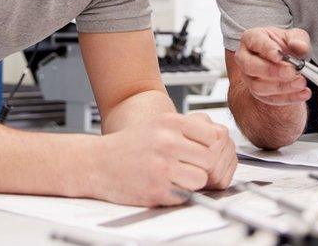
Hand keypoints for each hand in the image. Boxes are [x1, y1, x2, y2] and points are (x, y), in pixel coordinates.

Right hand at [94, 112, 235, 205]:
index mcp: (169, 122)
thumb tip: (220, 138)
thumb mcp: (158, 125)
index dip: (211, 146)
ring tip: (178, 177)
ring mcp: (162, 166)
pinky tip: (165, 184)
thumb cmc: (129, 145)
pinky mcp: (157, 189)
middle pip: (210, 158)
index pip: (213, 134)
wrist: (97, 163)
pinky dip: (179, 193)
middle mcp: (167, 141)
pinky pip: (185, 194)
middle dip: (203, 166)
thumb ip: (187, 129)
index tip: (202, 151)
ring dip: (193, 181)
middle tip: (190, 167)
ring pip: (201, 178)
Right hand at [236, 27, 311, 105]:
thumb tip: (298, 46)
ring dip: (281, 87)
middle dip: (271, 71)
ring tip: (300, 82)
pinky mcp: (257, 93)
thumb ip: (299, 40)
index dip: (267, 49)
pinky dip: (288, 98)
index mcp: (251, 38)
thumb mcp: (296, 36)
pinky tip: (303, 93)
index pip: (255, 42)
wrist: (288, 62)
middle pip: (250, 66)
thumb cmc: (287, 45)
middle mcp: (245, 58)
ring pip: (258, 86)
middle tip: (291, 72)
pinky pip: (269, 98)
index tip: (279, 55)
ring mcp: (248, 77)